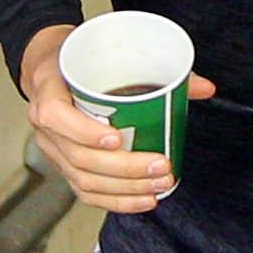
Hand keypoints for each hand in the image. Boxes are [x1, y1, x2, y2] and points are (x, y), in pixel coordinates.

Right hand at [19, 23, 217, 215]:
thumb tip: (205, 88)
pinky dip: (116, 200)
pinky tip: (143, 200)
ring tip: (159, 185)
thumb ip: (159, 66)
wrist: (53, 67)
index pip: (55, 115)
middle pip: (79, 157)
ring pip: (84, 179)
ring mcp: (53, 149)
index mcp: (49, 88)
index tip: (116, 138)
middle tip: (160, 166)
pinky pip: (86, 191)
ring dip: (124, 188)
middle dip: (123, 168)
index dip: (84, 131)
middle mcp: (46, 125)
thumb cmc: (82, 58)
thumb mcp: (108, 51)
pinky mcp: (64, 165)